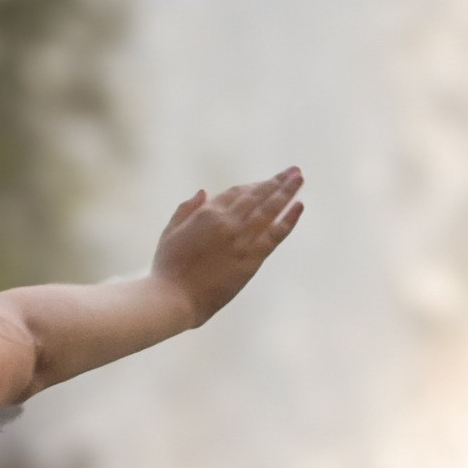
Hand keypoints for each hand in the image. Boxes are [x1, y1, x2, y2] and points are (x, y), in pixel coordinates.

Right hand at [151, 170, 303, 329]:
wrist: (174, 297)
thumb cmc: (167, 268)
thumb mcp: (170, 232)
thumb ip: (186, 209)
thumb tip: (203, 191)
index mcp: (207, 214)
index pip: (237, 192)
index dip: (254, 186)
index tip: (266, 182)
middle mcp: (228, 222)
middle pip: (258, 195)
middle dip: (277, 181)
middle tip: (294, 170)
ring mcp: (241, 240)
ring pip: (270, 209)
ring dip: (287, 192)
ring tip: (299, 178)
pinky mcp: (251, 259)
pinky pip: (275, 234)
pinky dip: (289, 219)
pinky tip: (299, 206)